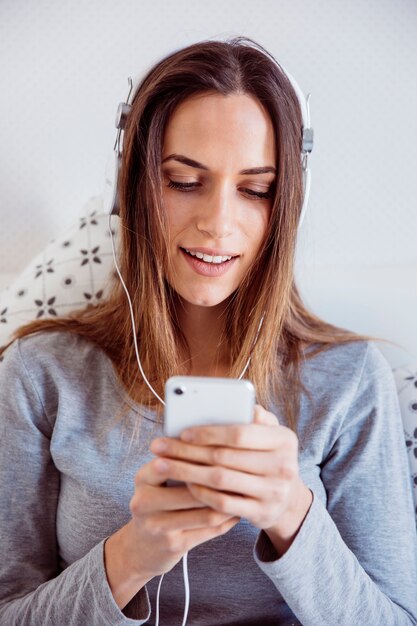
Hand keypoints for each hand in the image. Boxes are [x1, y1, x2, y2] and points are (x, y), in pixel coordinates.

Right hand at [104, 456, 238, 607]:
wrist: (142, 547)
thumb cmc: (160, 502)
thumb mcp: (159, 479)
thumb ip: (180, 459)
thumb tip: (217, 436)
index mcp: (143, 478)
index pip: (173, 460)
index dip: (201, 455)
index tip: (227, 449)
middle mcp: (144, 501)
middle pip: (193, 488)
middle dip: (222, 481)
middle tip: (245, 472)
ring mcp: (157, 526)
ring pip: (206, 511)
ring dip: (230, 502)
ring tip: (246, 491)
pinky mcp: (173, 545)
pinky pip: (209, 530)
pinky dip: (227, 520)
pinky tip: (238, 511)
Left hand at [150, 405, 311, 550]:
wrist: (287, 498)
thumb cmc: (268, 456)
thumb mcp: (269, 433)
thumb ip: (255, 417)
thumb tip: (242, 404)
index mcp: (284, 439)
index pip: (239, 433)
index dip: (208, 433)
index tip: (182, 433)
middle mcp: (284, 466)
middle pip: (224, 457)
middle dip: (187, 452)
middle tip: (160, 448)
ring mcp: (274, 492)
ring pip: (220, 480)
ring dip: (187, 472)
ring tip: (164, 465)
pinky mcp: (262, 513)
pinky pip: (223, 503)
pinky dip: (201, 493)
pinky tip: (186, 485)